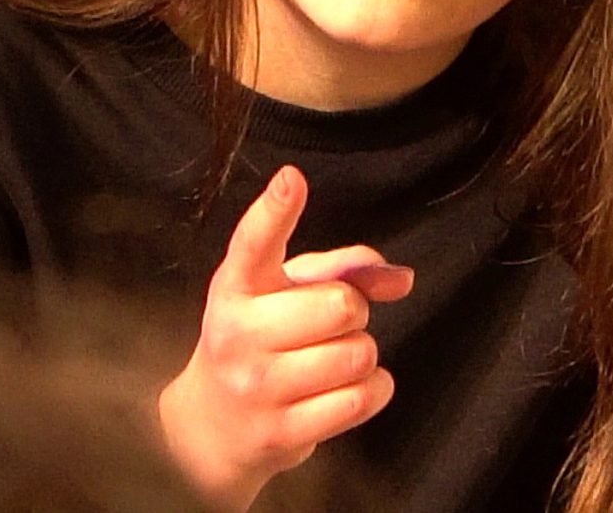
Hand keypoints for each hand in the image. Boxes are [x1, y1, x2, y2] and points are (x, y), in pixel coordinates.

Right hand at [156, 164, 414, 510]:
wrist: (211, 427)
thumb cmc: (260, 342)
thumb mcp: (284, 293)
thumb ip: (344, 270)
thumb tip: (401, 279)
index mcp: (236, 287)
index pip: (256, 242)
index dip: (276, 211)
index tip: (292, 180)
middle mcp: (239, 333)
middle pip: (342, 305)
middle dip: (353, 311)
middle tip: (328, 324)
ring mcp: (257, 387)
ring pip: (358, 354)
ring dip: (360, 354)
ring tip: (329, 360)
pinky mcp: (281, 432)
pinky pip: (362, 398)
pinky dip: (370, 390)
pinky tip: (343, 389)